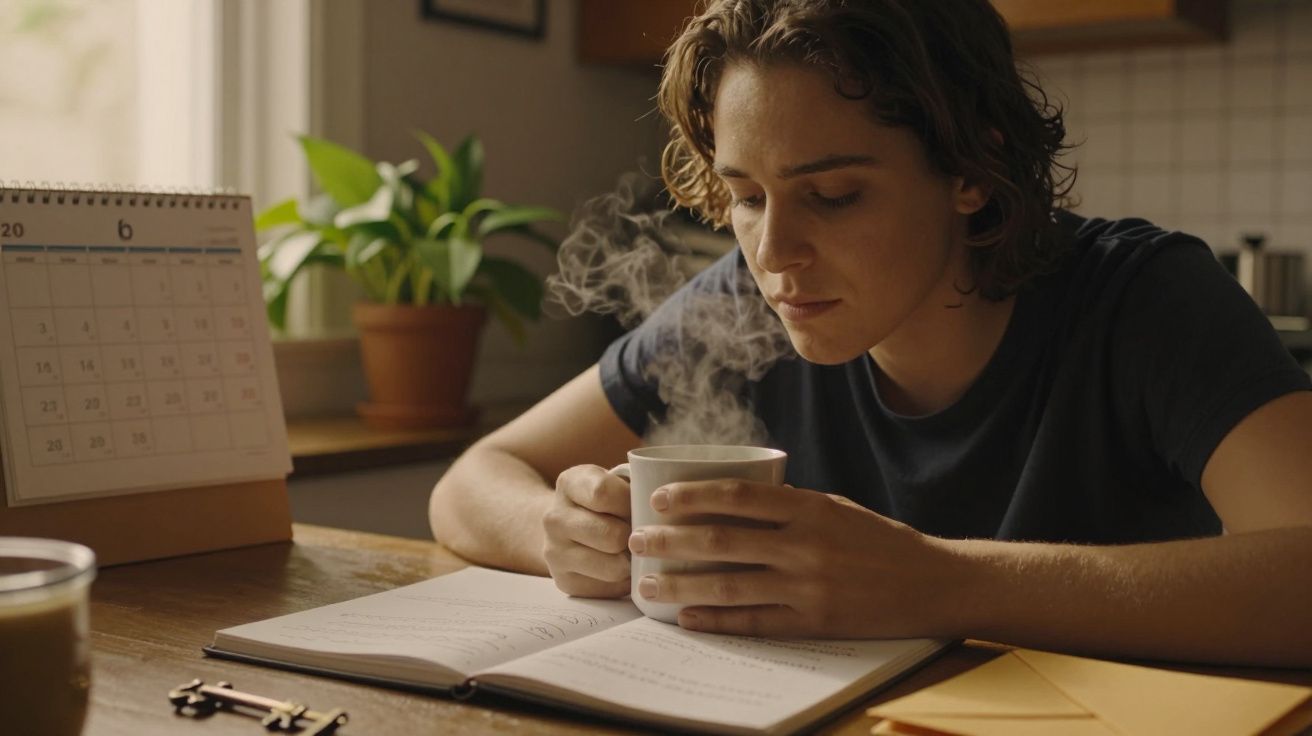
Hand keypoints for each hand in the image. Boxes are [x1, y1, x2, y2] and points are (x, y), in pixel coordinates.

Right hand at [543, 464, 631, 597]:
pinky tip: (621, 566)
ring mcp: (555, 553)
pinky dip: (624, 580)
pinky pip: (611, 588)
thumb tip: (671, 510)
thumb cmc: (606, 502)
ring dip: (632, 561)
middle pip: (612, 535)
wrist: (566, 527)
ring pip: (614, 567)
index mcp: (569, 484)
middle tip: (641, 533)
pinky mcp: (565, 582)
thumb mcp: (615, 480)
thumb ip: (638, 486)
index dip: (630, 501)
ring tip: (634, 551)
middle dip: (635, 536)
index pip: (603, 493)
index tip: (641, 504)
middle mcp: (554, 519)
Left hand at [627, 480, 961, 637]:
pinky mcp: (814, 622)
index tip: (659, 497)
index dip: (693, 495)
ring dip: (682, 584)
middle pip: (722, 540)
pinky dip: (717, 620)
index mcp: (809, 508)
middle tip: (637, 540)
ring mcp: (808, 586)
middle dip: (671, 541)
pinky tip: (689, 617)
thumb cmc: (880, 541)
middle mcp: (805, 545)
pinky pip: (755, 622)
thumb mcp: (836, 508)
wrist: (932, 583)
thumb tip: (733, 501)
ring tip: (647, 584)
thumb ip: (788, 506)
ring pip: (730, 584)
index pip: (738, 496)